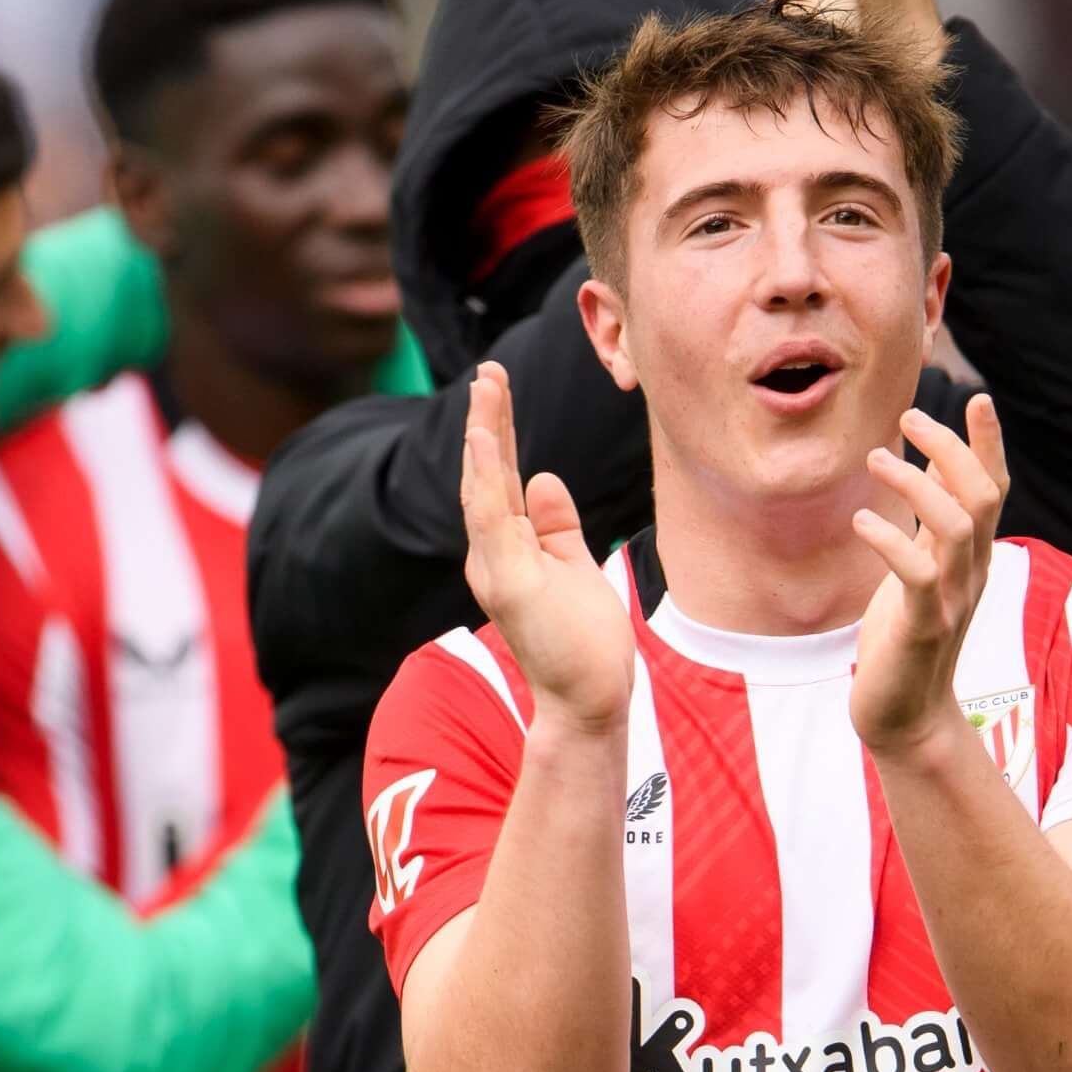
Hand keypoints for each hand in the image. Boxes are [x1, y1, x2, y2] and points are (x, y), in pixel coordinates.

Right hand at [460, 361, 631, 735]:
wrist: (588, 699)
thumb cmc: (581, 642)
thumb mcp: (573, 565)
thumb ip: (556, 524)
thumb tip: (543, 476)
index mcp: (507, 550)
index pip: (500, 481)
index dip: (500, 433)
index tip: (499, 388)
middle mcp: (491, 556)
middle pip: (486, 476)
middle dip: (488, 421)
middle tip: (489, 372)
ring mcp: (496, 568)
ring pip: (483, 490)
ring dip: (485, 437)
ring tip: (486, 390)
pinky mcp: (509, 583)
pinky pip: (492, 519)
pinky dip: (487, 477)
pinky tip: (487, 440)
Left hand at [851, 397, 1009, 755]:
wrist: (906, 717)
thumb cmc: (907, 639)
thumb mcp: (924, 571)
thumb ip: (933, 524)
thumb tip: (935, 468)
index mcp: (974, 557)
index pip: (994, 490)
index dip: (989, 445)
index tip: (977, 399)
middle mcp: (973, 573)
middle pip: (980, 495)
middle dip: (949, 449)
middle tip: (908, 416)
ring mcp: (951, 601)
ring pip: (954, 526)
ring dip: (916, 484)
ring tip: (876, 460)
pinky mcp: (921, 628)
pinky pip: (917, 574)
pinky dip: (890, 540)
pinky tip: (862, 519)